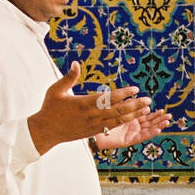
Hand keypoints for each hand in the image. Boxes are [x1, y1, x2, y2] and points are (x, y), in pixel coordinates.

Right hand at [27, 60, 150, 153]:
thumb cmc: (50, 108)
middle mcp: (91, 116)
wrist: (46, 131)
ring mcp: (93, 125)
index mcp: (84, 104)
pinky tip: (134, 118)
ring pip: (117, 121)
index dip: (123, 94)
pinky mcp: (93, 132)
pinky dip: (124, 122)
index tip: (135, 88)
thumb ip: (69, 77)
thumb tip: (75, 62)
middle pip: (117, 111)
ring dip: (133, 115)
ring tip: (146, 110)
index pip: (108, 98)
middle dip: (134, 105)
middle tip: (148, 99)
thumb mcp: (56, 90)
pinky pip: (112, 127)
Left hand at [94, 108, 170, 149]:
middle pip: (149, 123)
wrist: (92, 131)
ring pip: (148, 130)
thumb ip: (126, 104)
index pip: (146, 116)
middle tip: (169, 116)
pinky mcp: (129, 141)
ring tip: (167, 121)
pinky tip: (158, 129)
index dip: (154, 114)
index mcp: (131, 120)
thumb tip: (136, 98)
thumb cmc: (102, 119)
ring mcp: (131, 134)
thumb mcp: (116, 109)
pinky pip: (141, 137)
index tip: (162, 109)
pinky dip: (150, 133)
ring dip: (158, 126)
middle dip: (159, 120)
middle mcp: (133, 127)